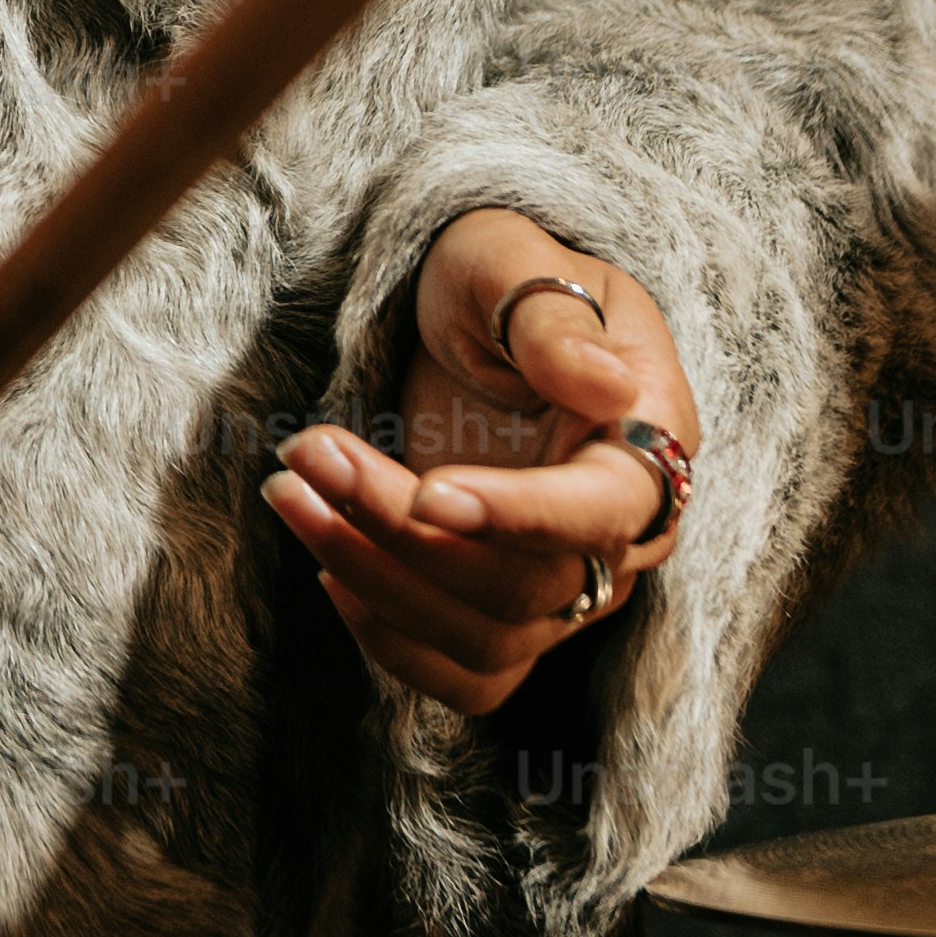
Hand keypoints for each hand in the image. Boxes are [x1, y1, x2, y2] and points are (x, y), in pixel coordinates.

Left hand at [262, 208, 701, 721]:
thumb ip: (552, 319)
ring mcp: (569, 585)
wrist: (472, 316)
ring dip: (375, 578)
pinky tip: (329, 571)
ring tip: (289, 493)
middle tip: (306, 452)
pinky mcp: (513, 615)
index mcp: (647, 440)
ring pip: (485, 637)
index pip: (600, 511)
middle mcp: (621, 534)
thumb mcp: (513, 260)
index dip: (518, 516)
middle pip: (524, 586)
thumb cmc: (498, 276)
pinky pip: (469, 677)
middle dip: (399, 527)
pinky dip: (394, 644)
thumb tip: (607, 386)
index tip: (427, 492)